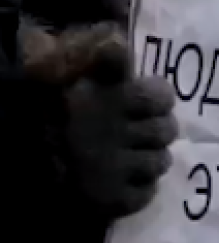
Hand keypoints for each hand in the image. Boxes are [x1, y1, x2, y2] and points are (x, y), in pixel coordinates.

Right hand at [63, 34, 178, 216]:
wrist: (27, 161)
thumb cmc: (50, 114)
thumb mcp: (70, 77)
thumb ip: (101, 62)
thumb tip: (119, 41)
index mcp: (108, 99)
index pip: (159, 96)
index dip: (159, 99)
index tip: (152, 103)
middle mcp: (114, 132)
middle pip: (166, 130)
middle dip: (159, 131)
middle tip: (146, 133)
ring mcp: (113, 168)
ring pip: (159, 162)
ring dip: (150, 160)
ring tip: (131, 158)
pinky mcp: (110, 200)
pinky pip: (145, 194)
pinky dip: (139, 190)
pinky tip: (122, 181)